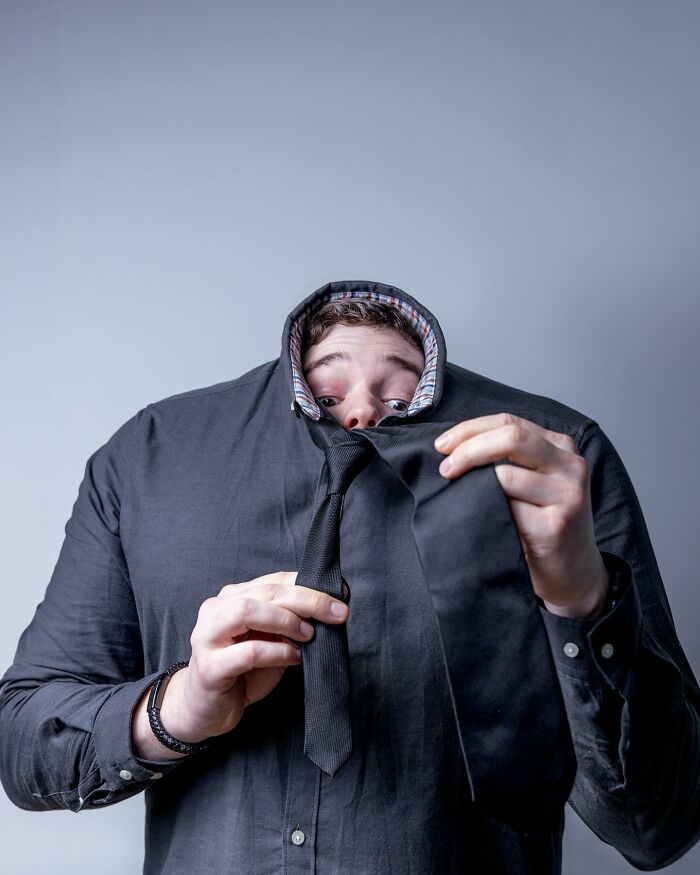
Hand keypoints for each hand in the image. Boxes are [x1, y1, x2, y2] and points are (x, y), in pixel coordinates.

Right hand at [156, 571, 349, 744]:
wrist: (204, 708)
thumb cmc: (241, 672)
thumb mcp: (270, 641)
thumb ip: (290, 625)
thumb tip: (328, 612)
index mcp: (232, 597)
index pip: (274, 580)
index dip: (309, 584)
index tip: (339, 594)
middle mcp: (217, 610)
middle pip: (266, 593)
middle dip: (307, 600)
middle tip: (336, 613)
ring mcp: (208, 636)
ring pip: (248, 611)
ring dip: (286, 620)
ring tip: (309, 634)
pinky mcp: (209, 666)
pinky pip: (248, 652)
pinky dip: (277, 652)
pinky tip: (293, 658)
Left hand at [434, 413, 609, 618]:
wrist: (572, 573)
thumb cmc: (542, 525)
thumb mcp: (532, 482)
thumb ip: (507, 459)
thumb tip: (451, 447)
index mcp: (560, 446)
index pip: (509, 422)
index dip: (470, 429)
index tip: (442, 445)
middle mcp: (570, 465)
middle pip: (511, 438)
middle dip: (469, 449)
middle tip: (445, 468)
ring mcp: (567, 495)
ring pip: (505, 475)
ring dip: (473, 485)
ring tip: (462, 498)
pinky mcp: (557, 525)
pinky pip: (508, 509)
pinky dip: (488, 511)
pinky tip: (484, 520)